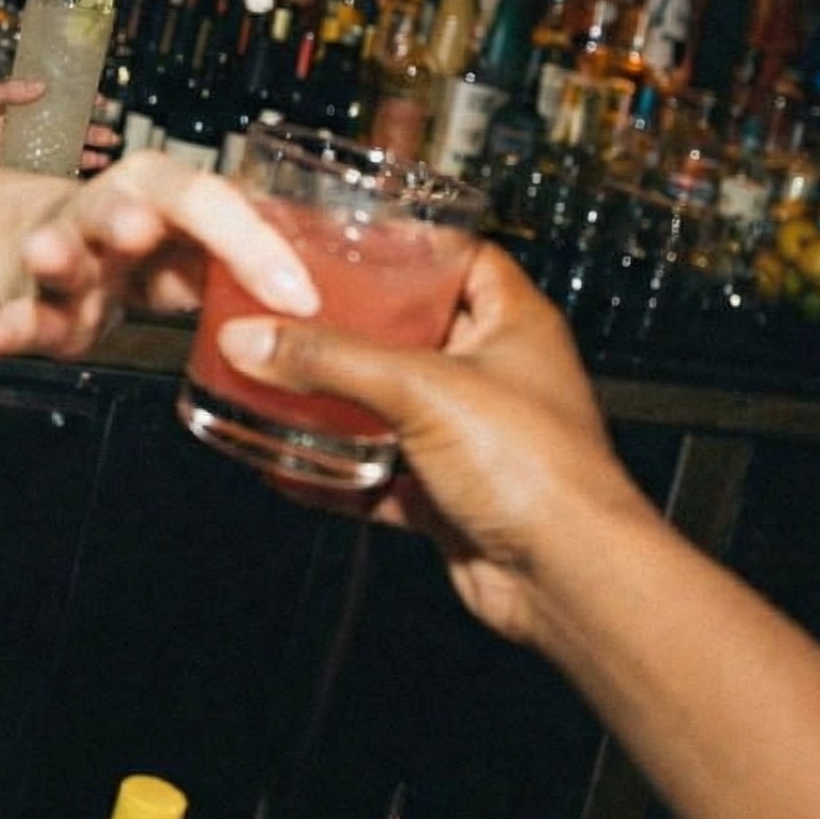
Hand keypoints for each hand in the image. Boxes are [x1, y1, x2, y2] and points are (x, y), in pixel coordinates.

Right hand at [0, 149, 317, 360]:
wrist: (42, 242)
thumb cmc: (141, 247)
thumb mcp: (195, 248)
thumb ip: (243, 266)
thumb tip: (321, 300)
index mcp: (161, 188)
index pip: (211, 203)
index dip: (255, 247)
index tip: (301, 299)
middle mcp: (106, 208)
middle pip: (120, 206)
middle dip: (129, 217)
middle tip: (141, 228)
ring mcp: (59, 251)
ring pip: (58, 252)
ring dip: (55, 255)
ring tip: (47, 255)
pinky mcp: (24, 297)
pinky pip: (12, 315)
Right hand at [211, 243, 639, 647]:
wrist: (566, 580)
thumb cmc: (539, 470)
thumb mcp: (420, 390)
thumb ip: (330, 360)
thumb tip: (253, 337)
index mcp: (514, 325)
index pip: (463, 258)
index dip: (412, 244)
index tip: (352, 238)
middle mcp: (497, 376)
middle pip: (415, 333)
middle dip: (355, 325)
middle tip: (296, 307)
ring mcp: (474, 438)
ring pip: (393, 406)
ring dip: (340, 400)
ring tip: (280, 376)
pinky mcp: (450, 495)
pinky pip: (383, 474)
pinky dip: (340, 473)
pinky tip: (291, 466)